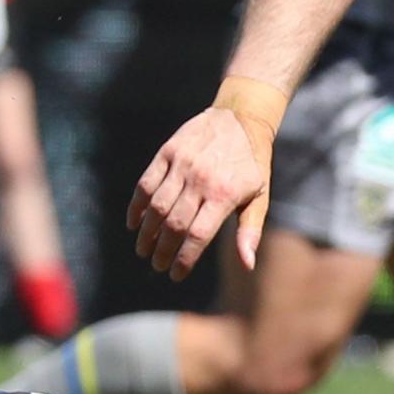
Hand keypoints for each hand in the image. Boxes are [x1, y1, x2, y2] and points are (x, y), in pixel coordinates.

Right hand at [130, 103, 271, 277]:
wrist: (240, 119)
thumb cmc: (251, 165)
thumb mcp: (259, 197)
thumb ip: (250, 231)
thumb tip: (247, 264)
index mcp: (225, 196)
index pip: (198, 236)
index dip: (184, 260)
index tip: (176, 275)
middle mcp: (201, 181)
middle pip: (174, 225)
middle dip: (163, 251)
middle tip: (157, 265)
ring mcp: (182, 165)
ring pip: (156, 207)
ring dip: (146, 233)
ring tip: (143, 250)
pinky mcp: (167, 153)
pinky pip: (145, 184)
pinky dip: (136, 206)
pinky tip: (134, 223)